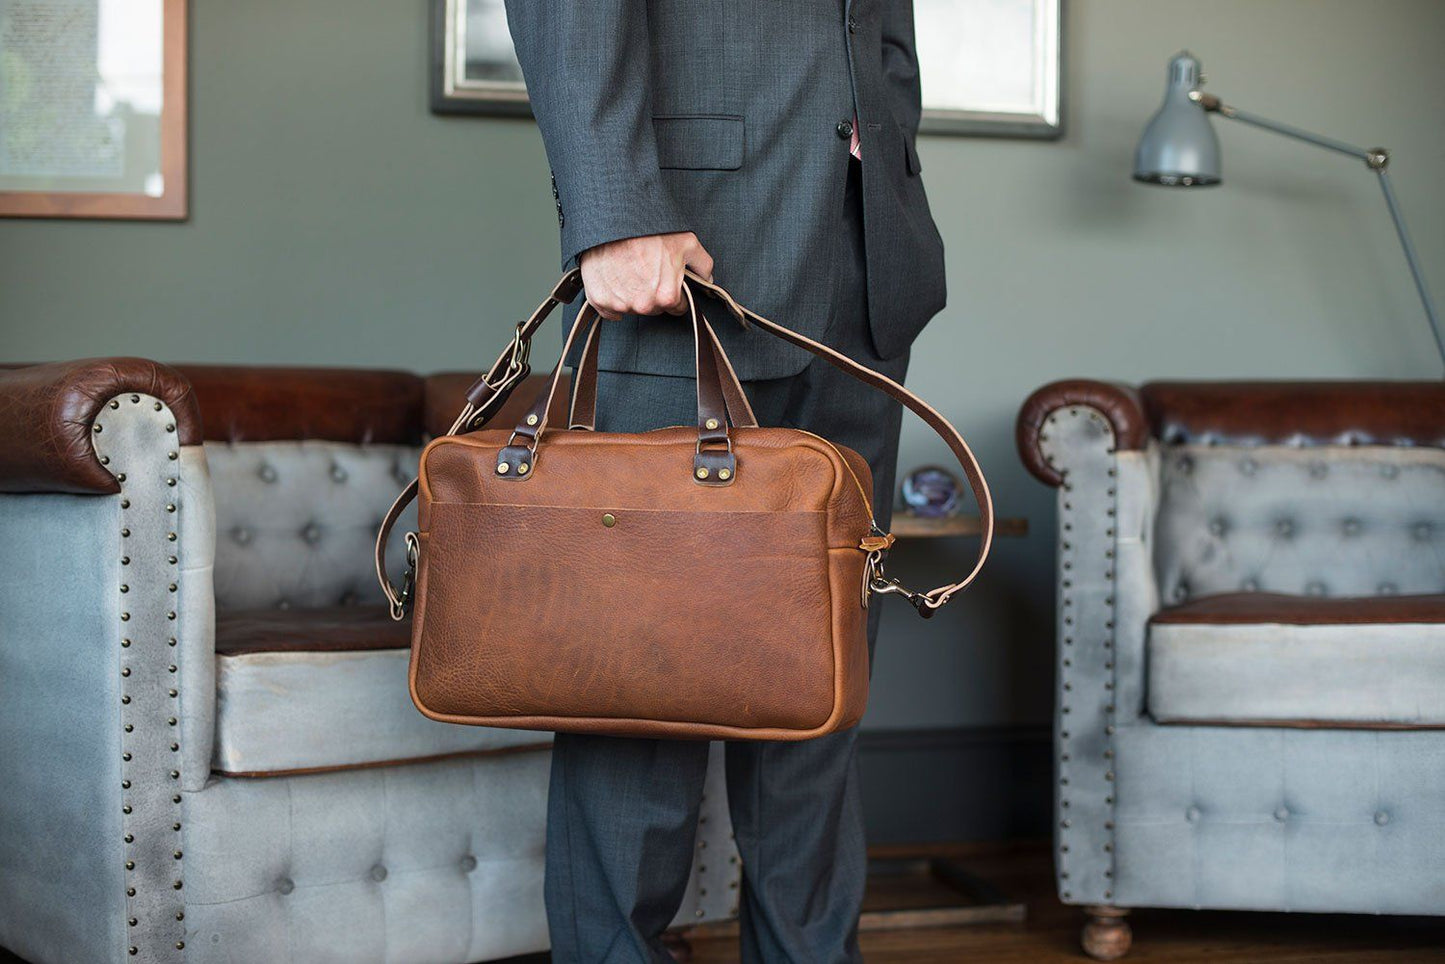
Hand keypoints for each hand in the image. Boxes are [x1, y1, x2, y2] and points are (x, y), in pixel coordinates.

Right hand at [579, 232, 714, 320]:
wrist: (614, 220)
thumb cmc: (651, 230)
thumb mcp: (687, 242)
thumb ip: (703, 265)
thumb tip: (707, 280)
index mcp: (667, 296)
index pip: (677, 307)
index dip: (675, 293)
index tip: (668, 280)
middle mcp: (644, 304)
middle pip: (654, 309)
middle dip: (654, 294)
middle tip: (648, 270)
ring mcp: (620, 303)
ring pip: (632, 308)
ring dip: (633, 295)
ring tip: (630, 270)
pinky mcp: (599, 299)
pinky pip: (609, 310)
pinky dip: (612, 299)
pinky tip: (615, 280)